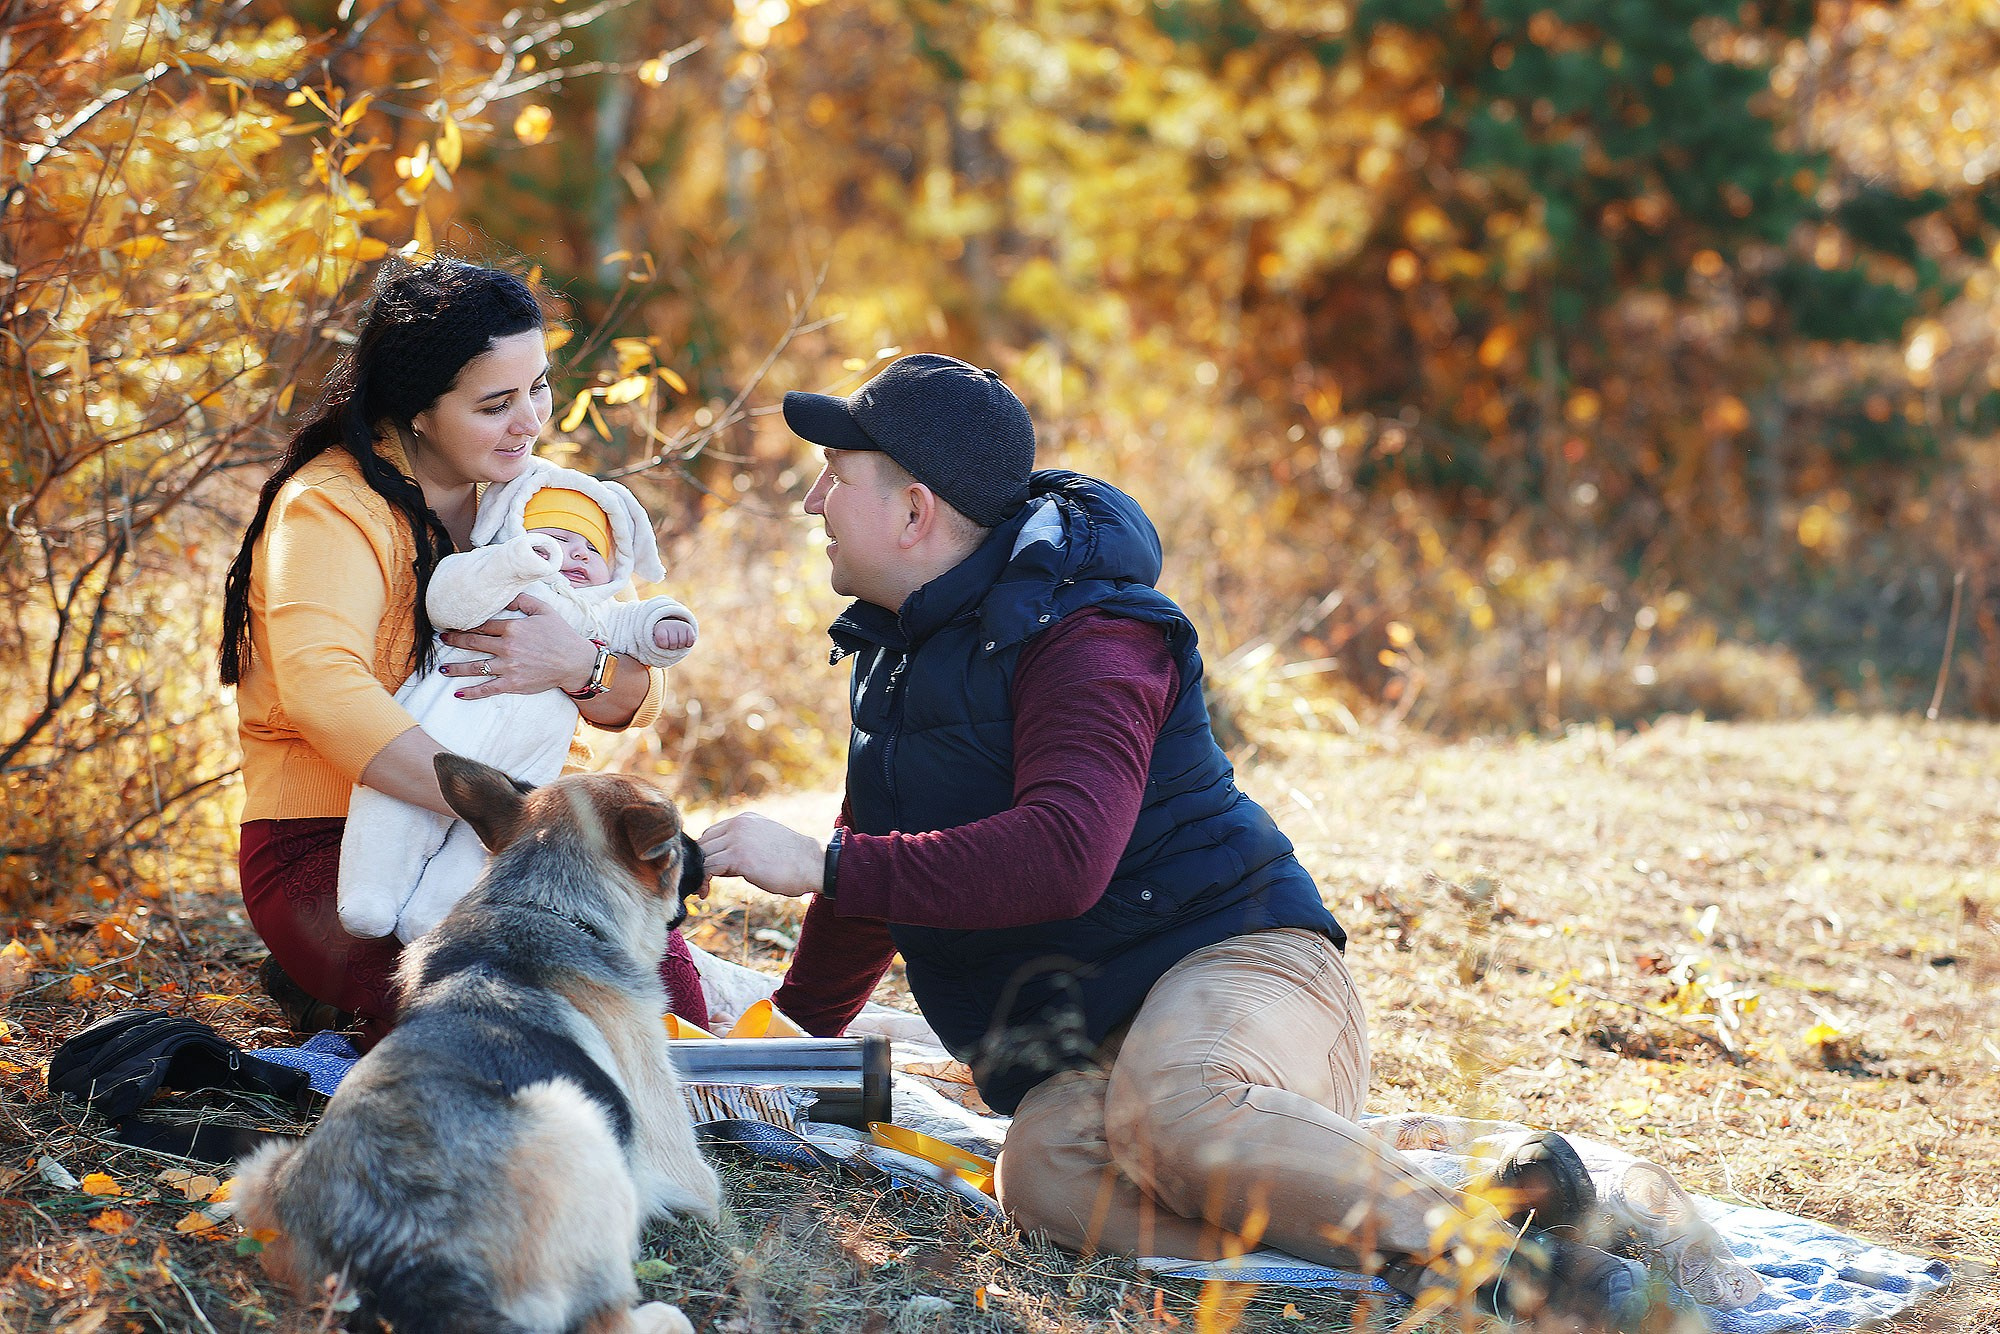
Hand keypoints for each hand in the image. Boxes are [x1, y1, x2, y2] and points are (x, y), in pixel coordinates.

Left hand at [440, 592, 594, 699]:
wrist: (575, 662)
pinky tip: (458, 693)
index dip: (466, 624)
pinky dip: (472, 692)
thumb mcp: (545, 610)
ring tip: (442, 669)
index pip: (483, 625)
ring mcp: (509, 667)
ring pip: (475, 666)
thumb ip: (523, 600)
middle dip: (455, 641)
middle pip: (473, 643)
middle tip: (442, 640)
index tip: (454, 624)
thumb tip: (505, 596)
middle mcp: (507, 647)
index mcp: (513, 628)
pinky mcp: (512, 683)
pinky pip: (488, 688)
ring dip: (456, 668)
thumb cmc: (561, 635)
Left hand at [653, 617, 695, 652]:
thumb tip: (664, 654)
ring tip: (676, 641)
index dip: (664, 646)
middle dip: (672, 646)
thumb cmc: (663, 638)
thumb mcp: (657, 643)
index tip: (663, 642)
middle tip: (670, 642)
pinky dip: (688, 644)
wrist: (670, 627)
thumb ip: (658, 648)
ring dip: (679, 646)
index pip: (663, 644)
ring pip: (682, 643)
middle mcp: (670, 625)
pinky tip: (684, 641)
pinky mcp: (688, 628)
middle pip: (673, 644)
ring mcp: (680, 626)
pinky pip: (690, 641)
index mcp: (660, 628)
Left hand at [697, 813, 823, 898]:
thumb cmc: (793, 861)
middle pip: (703, 843)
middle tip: (704, 883)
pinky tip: (706, 892)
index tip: (709, 872)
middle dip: (700, 863)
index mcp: (744, 820)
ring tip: (703, 889)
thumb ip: (743, 847)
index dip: (707, 854)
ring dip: (700, 873)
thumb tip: (720, 865)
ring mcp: (737, 838)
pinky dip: (703, 881)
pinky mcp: (738, 856)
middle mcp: (738, 825)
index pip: (711, 834)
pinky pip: (708, 867)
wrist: (813, 864)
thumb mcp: (764, 844)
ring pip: (703, 855)